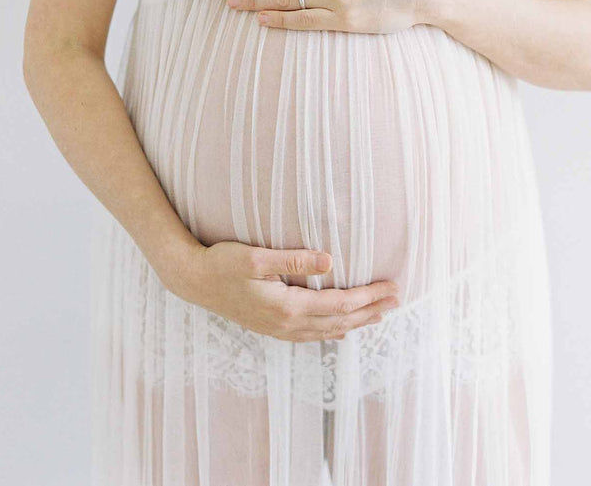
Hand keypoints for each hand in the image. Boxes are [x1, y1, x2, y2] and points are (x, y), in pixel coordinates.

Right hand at [162, 238, 400, 342]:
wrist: (193, 281)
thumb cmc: (222, 264)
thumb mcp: (256, 257)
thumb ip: (293, 259)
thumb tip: (330, 260)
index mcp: (287, 307)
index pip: (340, 304)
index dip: (369, 296)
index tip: (392, 286)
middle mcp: (287, 324)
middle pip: (340, 321)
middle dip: (371, 310)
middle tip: (397, 299)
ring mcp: (279, 329)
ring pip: (328, 331)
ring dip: (356, 322)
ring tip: (378, 313)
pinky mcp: (272, 327)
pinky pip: (312, 333)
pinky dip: (334, 329)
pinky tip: (341, 328)